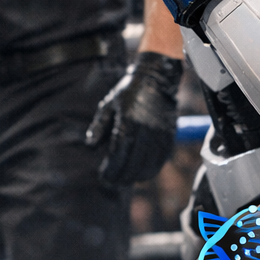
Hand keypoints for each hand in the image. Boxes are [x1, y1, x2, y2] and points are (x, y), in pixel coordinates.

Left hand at [87, 52, 182, 184]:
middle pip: (133, 164)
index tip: (103, 176)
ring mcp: (159, 135)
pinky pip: (160, 161)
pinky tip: (140, 173)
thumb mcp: (109, 103)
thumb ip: (99, 125)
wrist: (157, 78)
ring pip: (148, 166)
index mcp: (128, 121)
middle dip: (121, 177)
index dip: (111, 169)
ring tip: (123, 179)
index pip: (119, 153)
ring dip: (135, 177)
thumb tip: (90, 146)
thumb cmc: (129, 91)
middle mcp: (145, 130)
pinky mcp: (169, 137)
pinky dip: (150, 171)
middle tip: (111, 181)